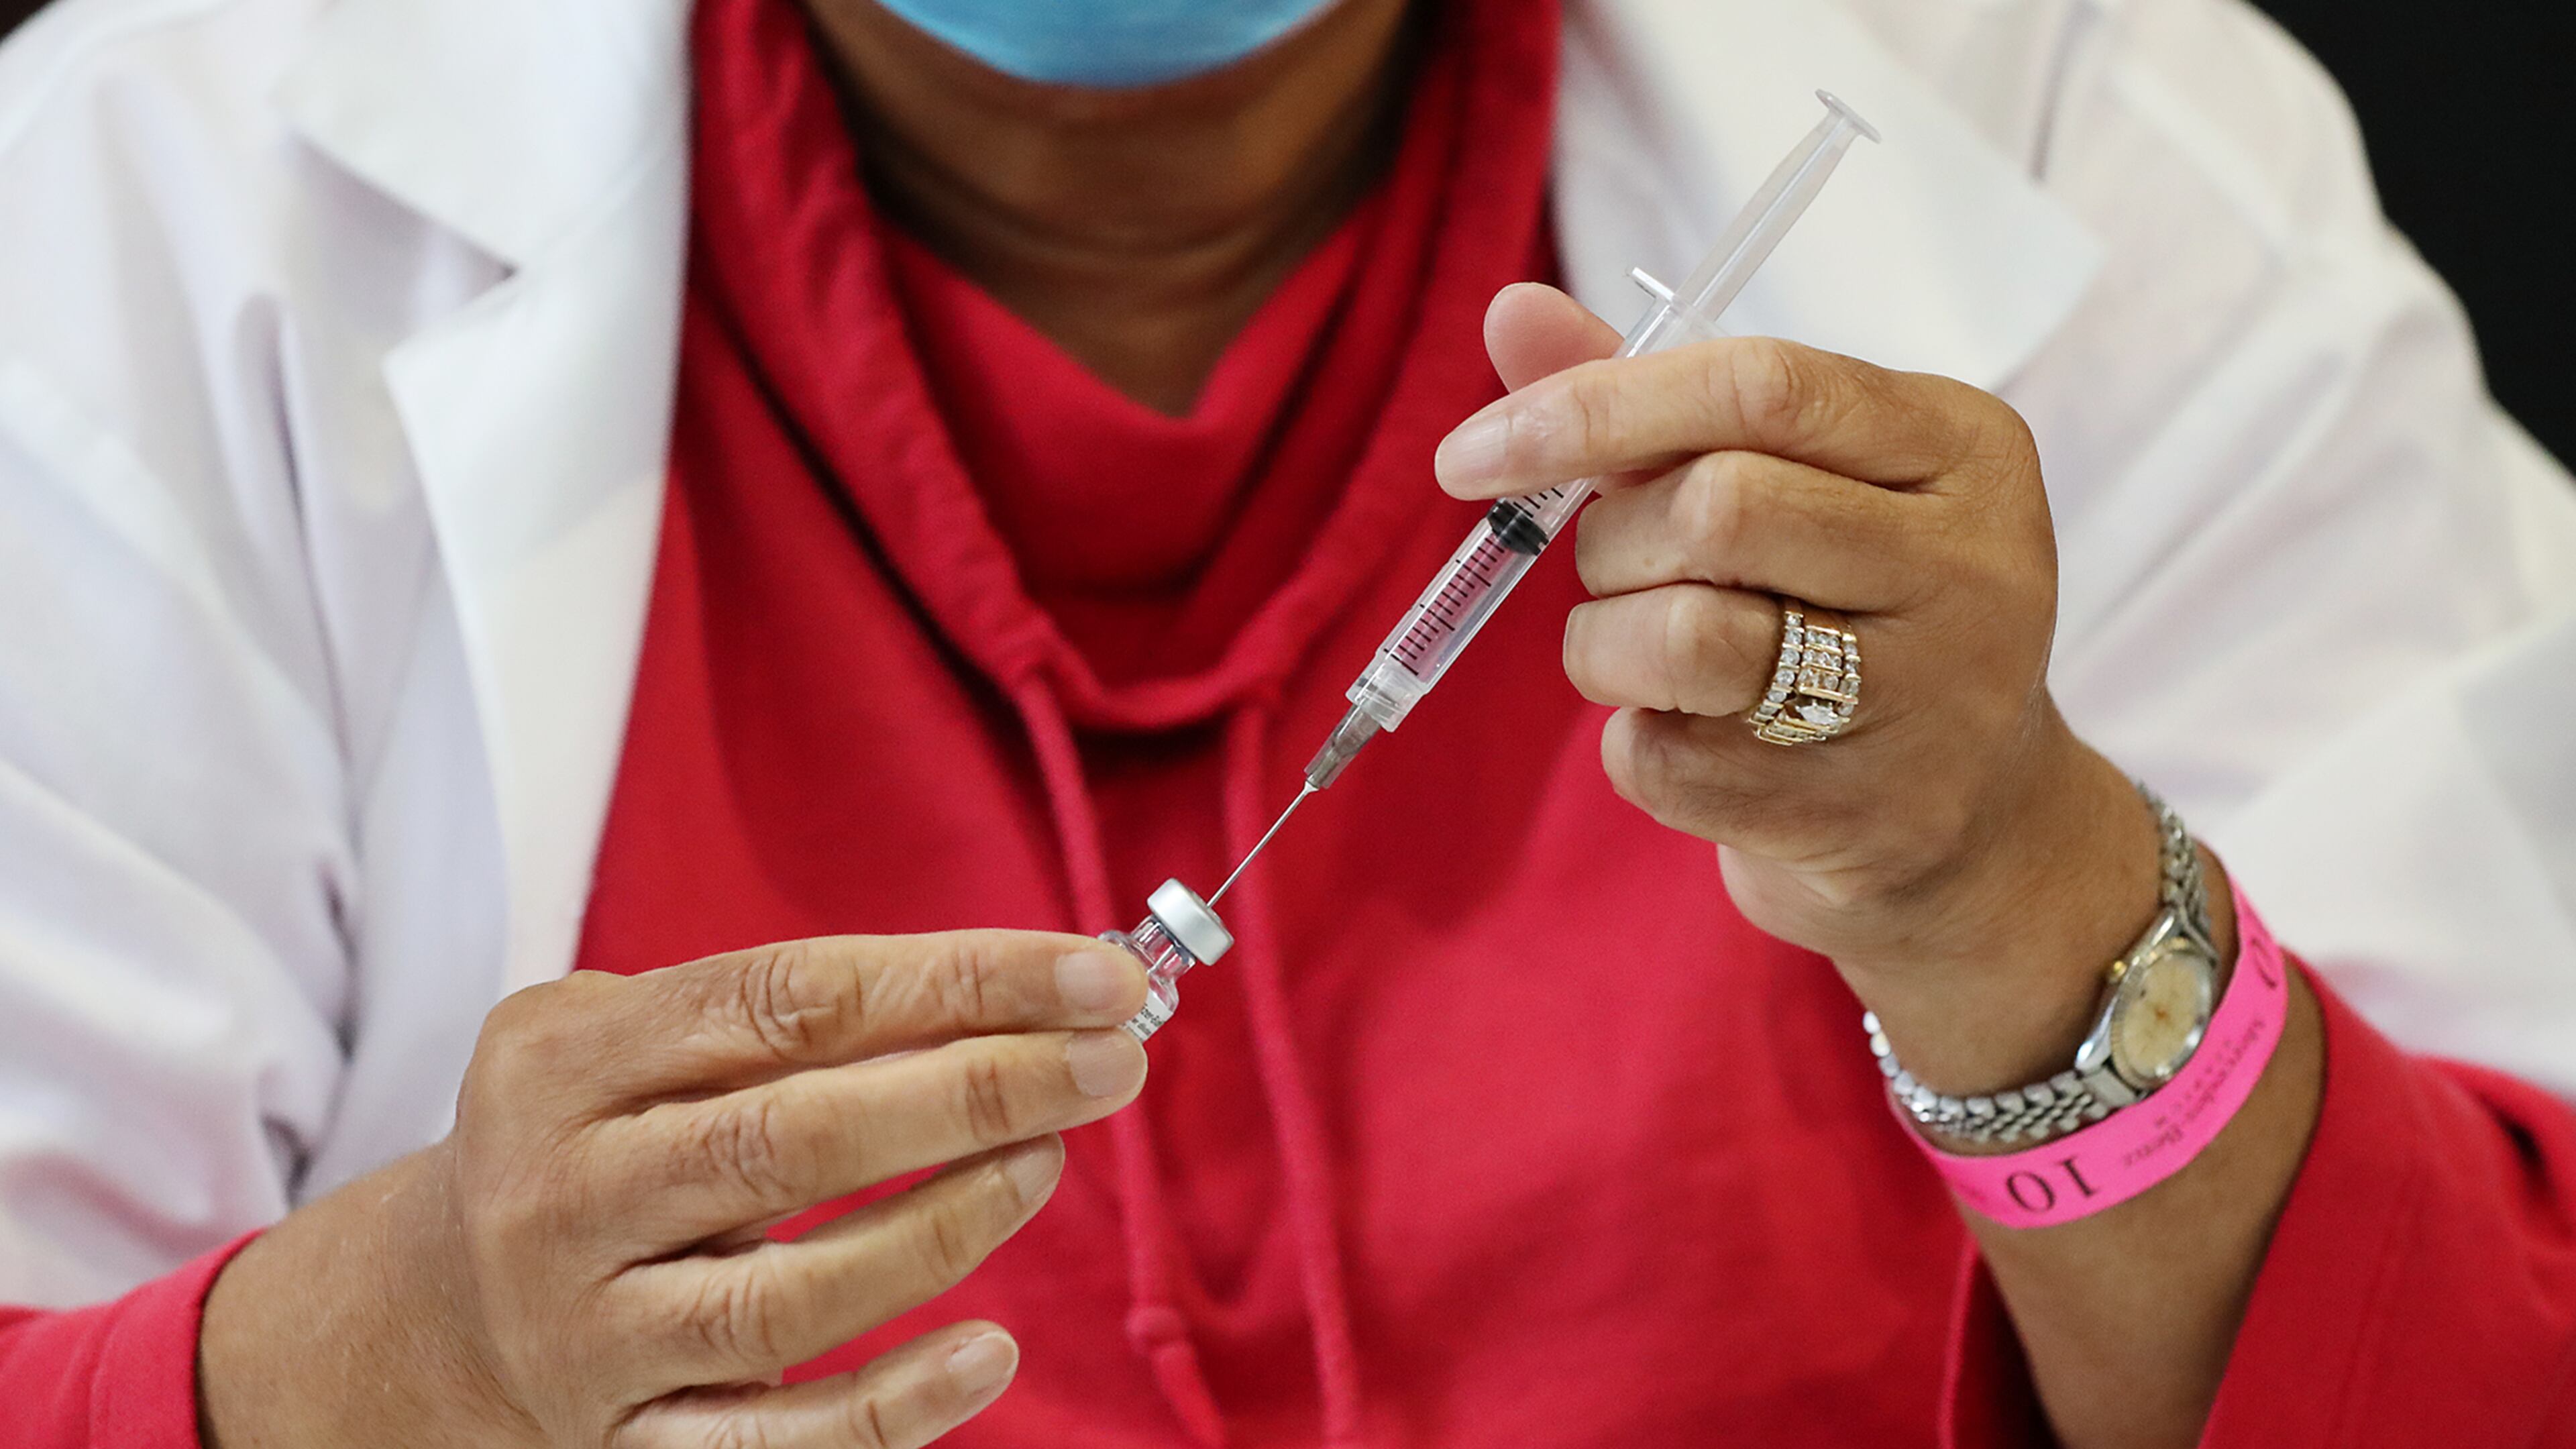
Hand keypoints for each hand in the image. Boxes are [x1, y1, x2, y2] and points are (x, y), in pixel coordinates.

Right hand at [200, 931, 1149, 1448]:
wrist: (426, 1314)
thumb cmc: (598, 1139)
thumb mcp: (639, 1039)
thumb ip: (800, 1015)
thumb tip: (1032, 1001)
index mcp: (566, 1059)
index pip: (790, 1000)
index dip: (959, 982)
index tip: (1097, 974)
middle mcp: (566, 1193)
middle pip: (794, 1137)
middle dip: (977, 1089)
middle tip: (1111, 1060)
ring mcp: (591, 1332)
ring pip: (788, 1296)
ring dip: (944, 1225)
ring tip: (1049, 1161)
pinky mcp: (628, 1443)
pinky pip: (776, 1442)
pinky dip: (894, 1403)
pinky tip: (991, 1351)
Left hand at [1437, 285, 2184, 1088]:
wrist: (1978, 828)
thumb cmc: (1851, 615)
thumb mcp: (1792, 483)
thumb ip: (1655, 401)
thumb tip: (1513, 311)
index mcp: (1959, 446)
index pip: (1760, 385)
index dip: (1594, 406)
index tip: (1472, 454)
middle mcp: (1969, 563)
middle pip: (1717, 506)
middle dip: (1610, 540)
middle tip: (1613, 570)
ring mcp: (1930, 698)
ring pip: (1686, 637)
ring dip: (1605, 646)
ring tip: (1634, 656)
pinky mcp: (1867, 816)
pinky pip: (1670, 761)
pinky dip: (1637, 745)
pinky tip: (1690, 737)